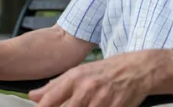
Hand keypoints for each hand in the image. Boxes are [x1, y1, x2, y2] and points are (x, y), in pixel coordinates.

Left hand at [28, 50, 172, 106]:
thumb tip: (33, 96)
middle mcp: (86, 89)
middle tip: (69, 106)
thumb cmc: (107, 71)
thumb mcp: (80, 72)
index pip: (49, 101)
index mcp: (74, 78)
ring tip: (87, 105)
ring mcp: (101, 100)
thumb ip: (55, 86)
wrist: (138, 68)